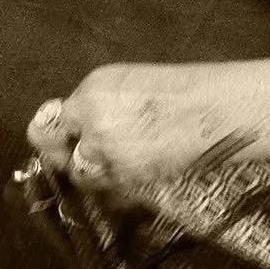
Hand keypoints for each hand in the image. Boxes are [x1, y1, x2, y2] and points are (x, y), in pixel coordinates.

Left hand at [27, 65, 252, 195]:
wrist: (211, 113)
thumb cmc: (179, 93)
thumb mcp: (128, 83)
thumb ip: (95, 102)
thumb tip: (69, 121)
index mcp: (92, 91)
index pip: (58, 119)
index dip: (63, 129)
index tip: (65, 135)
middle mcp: (92, 120)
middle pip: (58, 149)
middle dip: (68, 153)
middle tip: (87, 152)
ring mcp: (107, 151)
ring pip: (80, 172)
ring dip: (91, 170)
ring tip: (117, 159)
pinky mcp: (124, 176)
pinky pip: (104, 186)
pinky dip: (111, 182)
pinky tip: (130, 167)